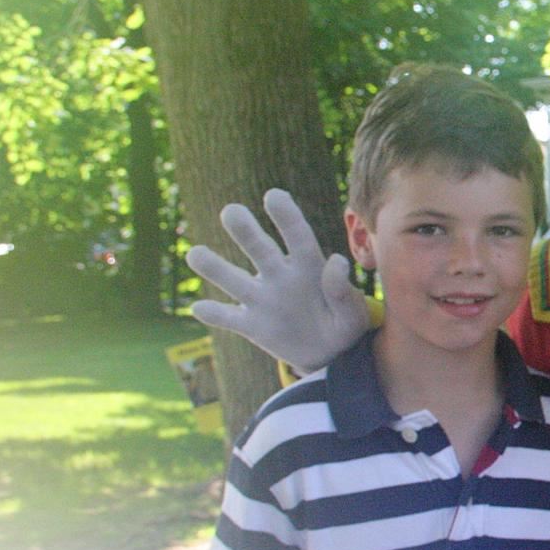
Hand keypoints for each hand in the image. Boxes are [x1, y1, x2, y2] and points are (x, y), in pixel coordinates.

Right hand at [187, 189, 369, 372]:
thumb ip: (342, 290)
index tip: (274, 195)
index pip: (297, 236)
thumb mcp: (353, 313)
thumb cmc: (345, 324)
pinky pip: (228, 317)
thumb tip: (335, 261)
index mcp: (309, 267)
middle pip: (260, 249)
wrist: (329, 354)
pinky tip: (199, 308)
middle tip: (231, 211)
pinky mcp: (251, 324)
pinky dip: (214, 313)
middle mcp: (280, 276)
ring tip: (195, 254)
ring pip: (234, 279)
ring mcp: (262, 299)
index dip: (287, 216)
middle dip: (246, 231)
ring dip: (214, 267)